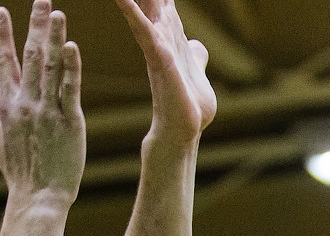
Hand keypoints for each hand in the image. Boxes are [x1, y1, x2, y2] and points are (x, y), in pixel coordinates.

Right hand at [0, 1, 86, 204]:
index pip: (3, 62)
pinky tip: (72, 47)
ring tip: (58, 13)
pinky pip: (70, 90)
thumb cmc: (19, 170)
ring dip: (54, 38)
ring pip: (50, 68)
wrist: (38, 197)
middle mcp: (26, 103)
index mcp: (8, 105)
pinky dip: (71, 69)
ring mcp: (48, 112)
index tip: (1, 11)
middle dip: (35, 25)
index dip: (2, 36)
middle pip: (30, 57)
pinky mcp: (70, 123)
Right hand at [113, 0, 215, 141]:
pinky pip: (142, 29)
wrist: (184, 129)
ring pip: (143, 7)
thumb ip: (195, 54)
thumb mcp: (196, 71)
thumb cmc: (188, 104)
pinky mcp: (158, 57)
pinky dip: (131, 11)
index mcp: (170, 34)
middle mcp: (160, 35)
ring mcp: (157, 45)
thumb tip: (198, 45)